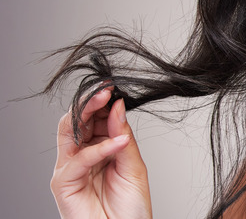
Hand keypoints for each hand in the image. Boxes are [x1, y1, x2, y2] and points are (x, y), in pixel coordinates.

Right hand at [52, 88, 151, 218]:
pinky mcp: (63, 184)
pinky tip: (118, 142)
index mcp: (98, 148)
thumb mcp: (134, 165)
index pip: (93, 118)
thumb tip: (117, 105)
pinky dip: (99, 148)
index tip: (115, 87)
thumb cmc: (130, 207)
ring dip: (88, 112)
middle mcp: (80, 156)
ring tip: (108, 100)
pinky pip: (79, 160)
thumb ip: (124, 136)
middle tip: (107, 89)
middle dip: (91, 100)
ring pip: (69, 131)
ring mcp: (70, 168)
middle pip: (77, 119)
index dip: (102, 101)